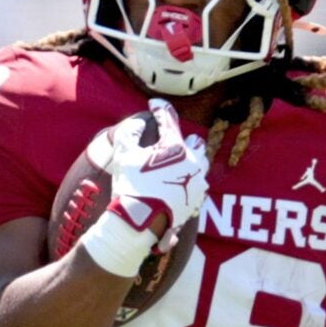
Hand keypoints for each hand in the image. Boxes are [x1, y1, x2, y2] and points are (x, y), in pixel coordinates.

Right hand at [103, 100, 210, 239]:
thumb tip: (137, 122)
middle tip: (173, 140)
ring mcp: (197, 183)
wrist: (139, 222)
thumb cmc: (131, 186)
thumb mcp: (124, 153)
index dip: (159, 109)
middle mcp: (192, 163)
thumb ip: (130, 132)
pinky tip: (180, 185)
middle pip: (196, 143)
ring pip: (201, 165)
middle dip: (185, 138)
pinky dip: (190, 182)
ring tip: (181, 162)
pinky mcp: (196, 201)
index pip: (168, 119)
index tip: (154, 104)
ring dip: (192, 160)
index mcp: (175, 147)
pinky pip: (197, 186)